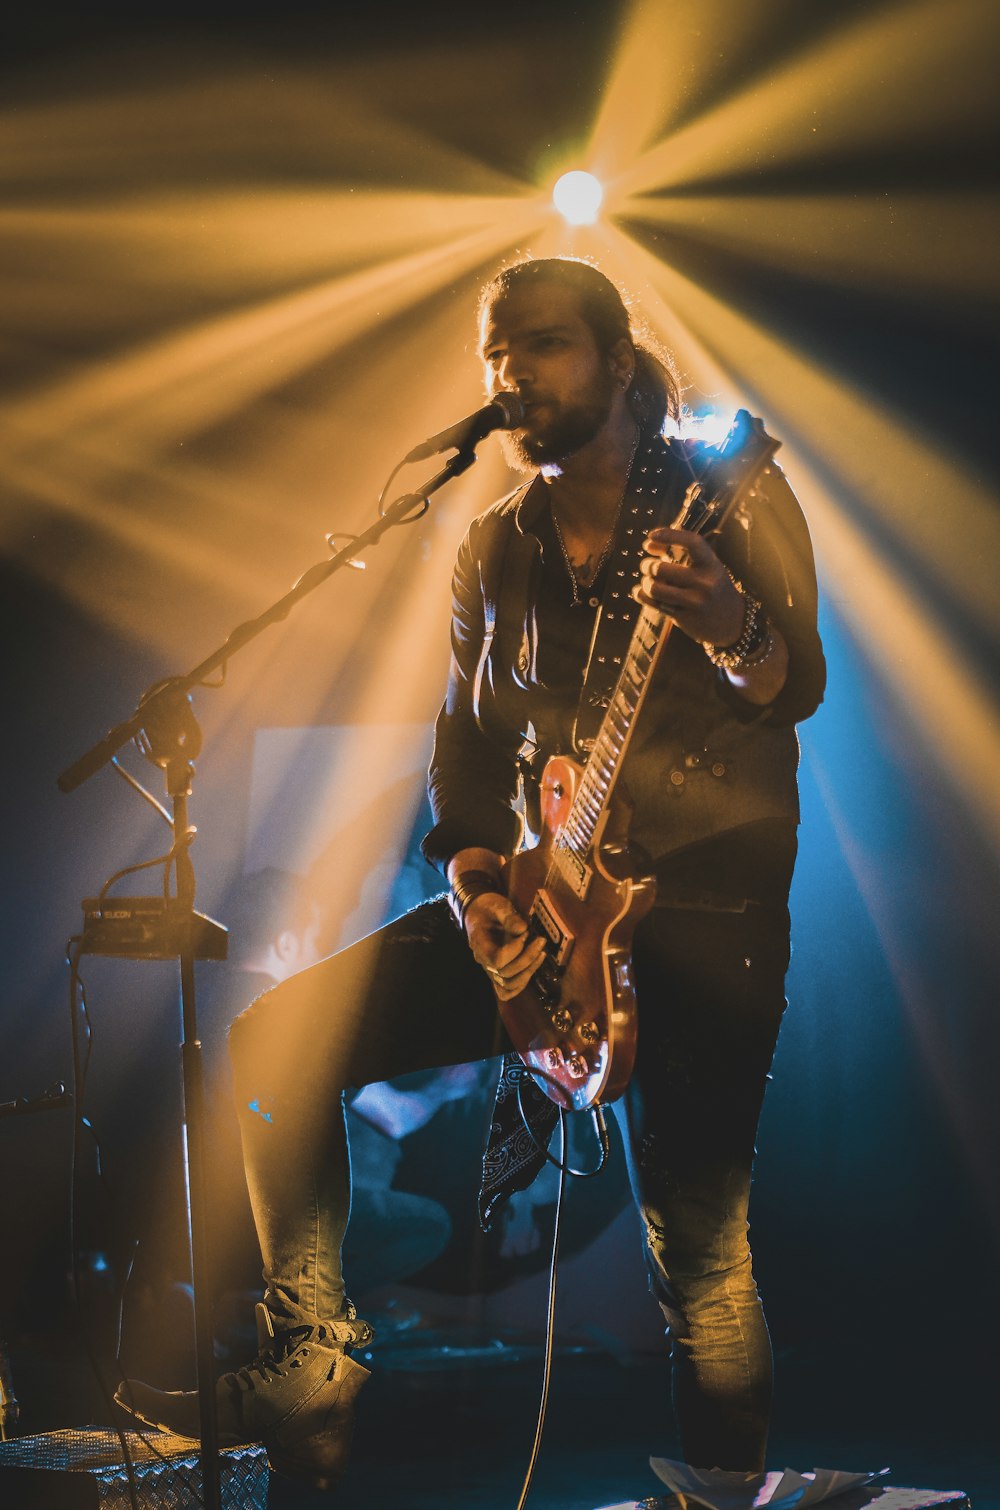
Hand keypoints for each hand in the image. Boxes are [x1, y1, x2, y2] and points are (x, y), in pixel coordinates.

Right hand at [465, 893, 546, 1001]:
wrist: (477, 912)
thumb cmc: (487, 908)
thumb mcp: (496, 905)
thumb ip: (508, 916)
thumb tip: (523, 929)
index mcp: (479, 943)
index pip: (497, 959)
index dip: (515, 951)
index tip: (526, 934)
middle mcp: (483, 960)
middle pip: (505, 973)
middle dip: (527, 959)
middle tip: (541, 941)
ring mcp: (490, 969)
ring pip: (508, 985)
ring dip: (528, 972)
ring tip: (541, 954)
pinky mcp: (497, 972)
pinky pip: (505, 991)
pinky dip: (520, 986)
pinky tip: (533, 968)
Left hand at [634, 527, 744, 646]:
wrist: (732, 621)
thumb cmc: (712, 587)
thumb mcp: (705, 567)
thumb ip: (679, 552)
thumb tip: (648, 543)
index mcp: (711, 564)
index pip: (692, 543)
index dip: (669, 535)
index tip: (651, 535)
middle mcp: (705, 582)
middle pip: (661, 569)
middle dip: (647, 565)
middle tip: (647, 566)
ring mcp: (695, 602)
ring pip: (654, 588)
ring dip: (646, 583)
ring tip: (648, 581)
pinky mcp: (684, 618)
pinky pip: (653, 604)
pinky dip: (642, 595)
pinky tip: (641, 592)